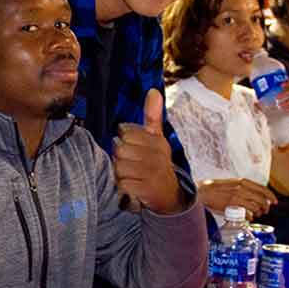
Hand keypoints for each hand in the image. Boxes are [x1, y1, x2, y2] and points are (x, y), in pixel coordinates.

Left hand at [112, 90, 186, 214]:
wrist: (170, 196)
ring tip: (130, 175)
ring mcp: (153, 172)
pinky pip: (121, 183)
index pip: (125, 132)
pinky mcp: (147, 189)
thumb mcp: (157, 140)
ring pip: (118, 166)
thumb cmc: (157, 164)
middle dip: (119, 158)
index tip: (131, 148)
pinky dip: (122, 187)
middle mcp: (157, 155)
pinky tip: (130, 187)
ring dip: (119, 173)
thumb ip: (153, 116)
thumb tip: (153, 91)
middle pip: (119, 149)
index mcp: (157, 141)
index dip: (123, 140)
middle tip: (129, 164)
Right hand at [198, 178, 277, 217]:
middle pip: (262, 199)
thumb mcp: (232, 183)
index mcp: (243, 181)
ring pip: (256, 206)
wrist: (203, 191)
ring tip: (256, 214)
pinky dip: (250, 216)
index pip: (263, 189)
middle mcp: (242, 188)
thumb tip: (253, 195)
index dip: (271, 196)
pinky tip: (248, 217)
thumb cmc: (215, 188)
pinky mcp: (232, 204)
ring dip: (258, 212)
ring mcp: (238, 196)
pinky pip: (247, 212)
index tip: (274, 202)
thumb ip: (243, 188)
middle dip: (266, 207)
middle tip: (265, 211)